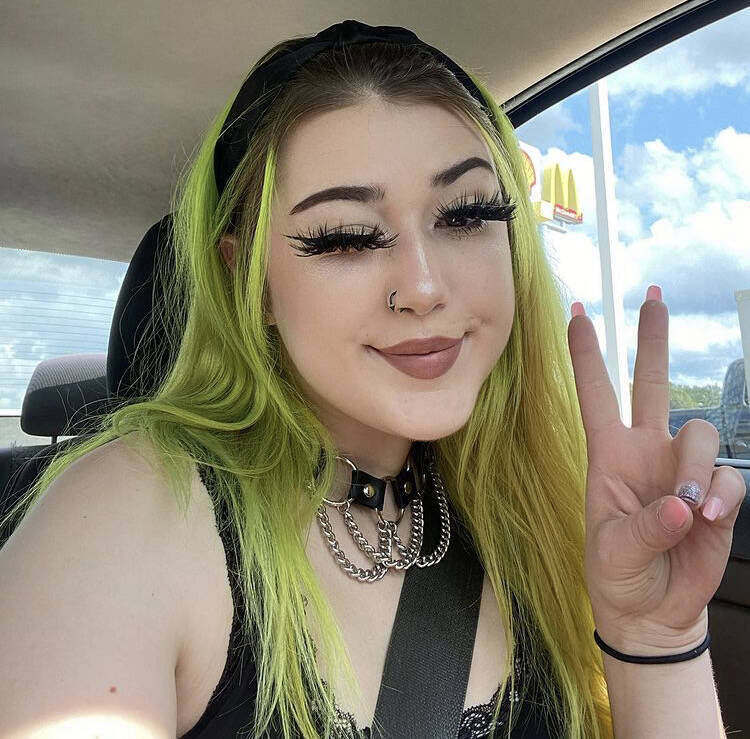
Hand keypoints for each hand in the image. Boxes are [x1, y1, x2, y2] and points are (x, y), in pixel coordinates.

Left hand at [567, 285, 745, 654]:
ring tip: (687, 509)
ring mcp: (682, 469)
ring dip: (695, 467)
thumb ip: (643, 529)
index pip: (596, 395)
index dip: (587, 356)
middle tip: (652, 298)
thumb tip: (682, 504)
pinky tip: (707, 519)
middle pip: (653, 384)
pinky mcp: (714, 494)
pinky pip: (728, 476)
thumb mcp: (612, 552)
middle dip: (652, 341)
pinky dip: (721, 495)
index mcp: (608, 455)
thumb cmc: (617, 574)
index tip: (577, 314)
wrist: (652, 610)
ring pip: (699, 433)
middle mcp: (646, 451)